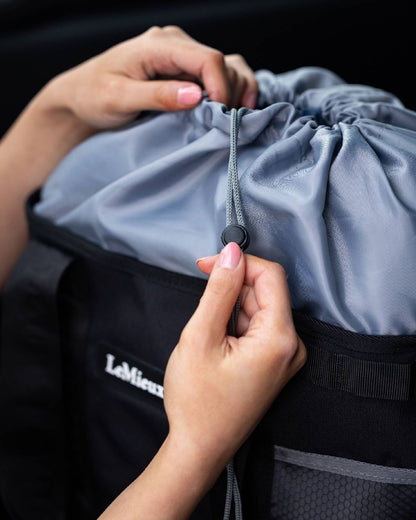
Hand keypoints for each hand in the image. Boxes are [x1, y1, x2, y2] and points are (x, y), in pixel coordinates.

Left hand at [52, 25, 257, 129]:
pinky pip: (221, 75)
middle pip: (223, 64)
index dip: (221, 88)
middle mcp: (176, 44)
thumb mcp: (119, 99)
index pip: (208, 59)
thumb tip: (196, 95)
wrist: (82, 97)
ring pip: (228, 68)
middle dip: (230, 95)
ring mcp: (183, 57)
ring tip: (230, 121)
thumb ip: (157, 96)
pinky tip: (231, 111)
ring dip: (237, 93)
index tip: (220, 118)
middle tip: (223, 127)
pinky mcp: (187, 71)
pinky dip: (233, 92)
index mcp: (160, 45)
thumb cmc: (93, 96)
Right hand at [98, 244, 305, 519]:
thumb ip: (219, 290)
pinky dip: (236, 323)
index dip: (238, 262)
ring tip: (208, 335)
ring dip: (231, 308)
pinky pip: (258, 326)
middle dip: (232, 288)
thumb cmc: (197, 401)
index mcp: (280, 339)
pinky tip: (218, 342)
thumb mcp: (200, 336)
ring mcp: (285, 356)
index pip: (270, 275)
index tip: (207, 264)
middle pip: (265, 291)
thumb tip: (232, 253)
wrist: (199, 448)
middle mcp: (292, 346)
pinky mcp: (274, 362)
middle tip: (202, 306)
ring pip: (259, 308)